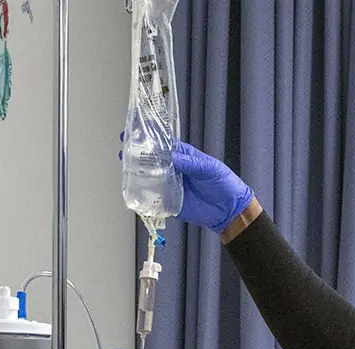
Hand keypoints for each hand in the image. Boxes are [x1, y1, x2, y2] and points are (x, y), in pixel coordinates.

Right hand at [118, 135, 253, 231]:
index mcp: (184, 156)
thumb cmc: (224, 184)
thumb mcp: (210, 168)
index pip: (163, 144)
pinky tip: (135, 190)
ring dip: (137, 174)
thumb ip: (191, 163)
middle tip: (124, 151)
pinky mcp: (170, 202)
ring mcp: (171, 186)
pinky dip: (144, 195)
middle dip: (137, 155)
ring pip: (150, 178)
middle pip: (152, 160)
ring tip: (126, 168)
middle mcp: (174, 169)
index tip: (132, 132)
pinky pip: (154, 198)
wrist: (229, 210)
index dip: (148, 138)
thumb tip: (172, 157)